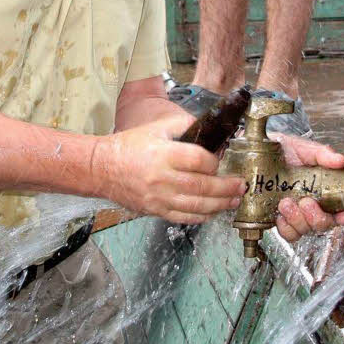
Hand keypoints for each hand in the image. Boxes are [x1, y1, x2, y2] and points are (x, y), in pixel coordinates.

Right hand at [92, 114, 246, 223]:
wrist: (102, 168)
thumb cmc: (129, 146)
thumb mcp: (156, 128)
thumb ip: (184, 126)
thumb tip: (210, 130)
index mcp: (164, 154)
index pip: (198, 160)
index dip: (214, 161)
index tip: (219, 161)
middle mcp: (162, 178)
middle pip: (202, 186)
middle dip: (226, 187)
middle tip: (241, 185)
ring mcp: (159, 198)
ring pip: (196, 206)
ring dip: (219, 204)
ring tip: (233, 200)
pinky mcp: (156, 211)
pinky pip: (184, 218)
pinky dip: (201, 216)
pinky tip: (213, 212)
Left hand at [271, 133, 343, 241]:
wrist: (259, 151)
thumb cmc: (284, 151)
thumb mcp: (304, 149)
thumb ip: (322, 154)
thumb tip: (341, 160)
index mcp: (321, 190)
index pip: (340, 210)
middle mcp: (310, 205)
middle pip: (323, 224)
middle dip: (316, 217)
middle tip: (306, 202)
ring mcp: (295, 213)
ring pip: (304, 230)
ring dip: (297, 219)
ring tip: (286, 202)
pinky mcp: (278, 218)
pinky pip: (287, 233)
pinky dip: (285, 226)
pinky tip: (279, 213)